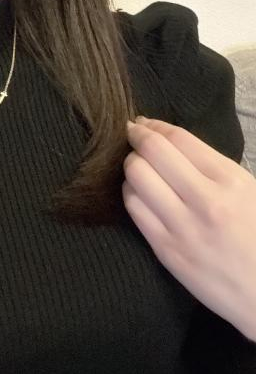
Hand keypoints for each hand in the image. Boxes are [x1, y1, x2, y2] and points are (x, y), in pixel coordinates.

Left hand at [122, 116, 255, 340]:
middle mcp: (205, 200)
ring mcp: (182, 227)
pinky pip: (133, 209)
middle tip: (133, 137)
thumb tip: (166, 138)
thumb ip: (209, 165)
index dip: (153, 125)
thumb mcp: (246, 190)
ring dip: (131, 166)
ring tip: (138, 168)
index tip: (142, 123)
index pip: (178, 138)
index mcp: (230, 180)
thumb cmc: (255, 235)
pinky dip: (130, 193)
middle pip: (151, 152)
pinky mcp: (166, 250)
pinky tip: (139, 194)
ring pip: (135, 178)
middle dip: (135, 138)